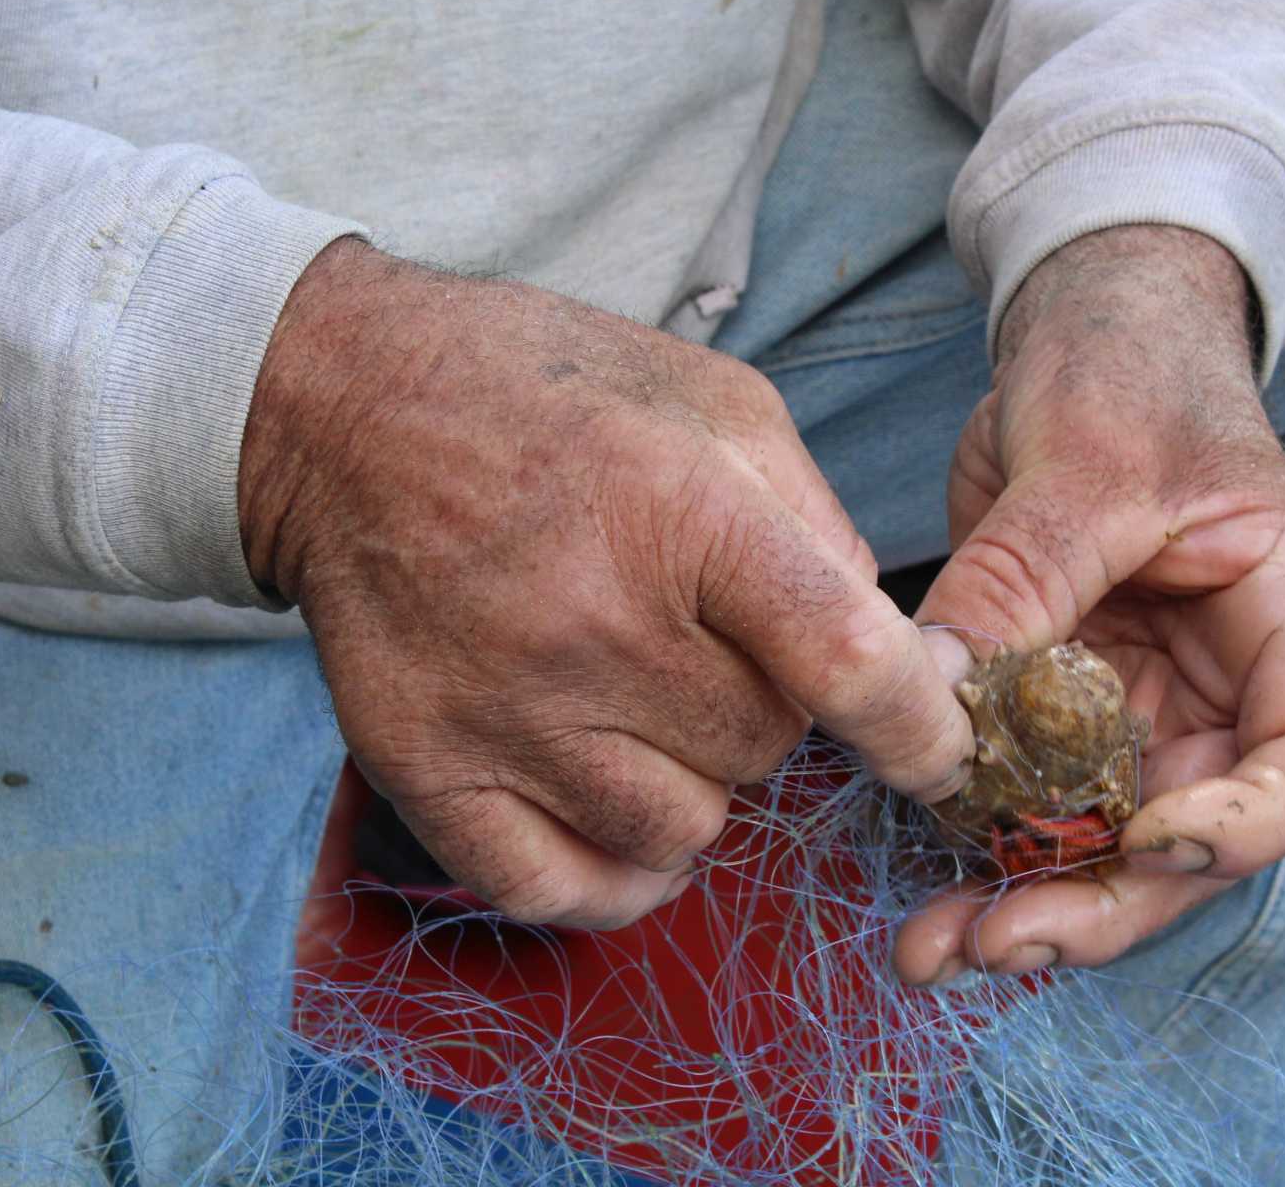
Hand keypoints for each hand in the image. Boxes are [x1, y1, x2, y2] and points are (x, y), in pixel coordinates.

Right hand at [240, 240, 973, 929]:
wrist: (346, 411)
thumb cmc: (549, 394)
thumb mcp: (716, 403)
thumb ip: (816, 524)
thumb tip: (886, 654)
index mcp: (683, 514)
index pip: (846, 665)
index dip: (918, 727)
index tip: (938, 750)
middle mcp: (595, 624)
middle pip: (764, 751)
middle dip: (765, 708)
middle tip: (701, 642)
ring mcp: (504, 710)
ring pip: (680, 832)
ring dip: (690, 784)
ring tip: (641, 704)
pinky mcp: (427, 768)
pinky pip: (562, 891)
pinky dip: (612, 874)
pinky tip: (614, 808)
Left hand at [893, 226, 1284, 983]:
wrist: (1085, 336)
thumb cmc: (1129, 370)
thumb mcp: (1088, 457)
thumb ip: (1026, 575)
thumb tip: (938, 693)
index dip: (1247, 825)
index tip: (1148, 837)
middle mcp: (1222, 688)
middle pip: (1194, 841)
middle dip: (1102, 902)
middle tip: (995, 941)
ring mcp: (1138, 706)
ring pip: (1102, 842)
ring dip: (1025, 901)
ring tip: (932, 951)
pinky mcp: (1057, 706)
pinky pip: (1027, 798)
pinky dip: (976, 847)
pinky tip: (916, 896)